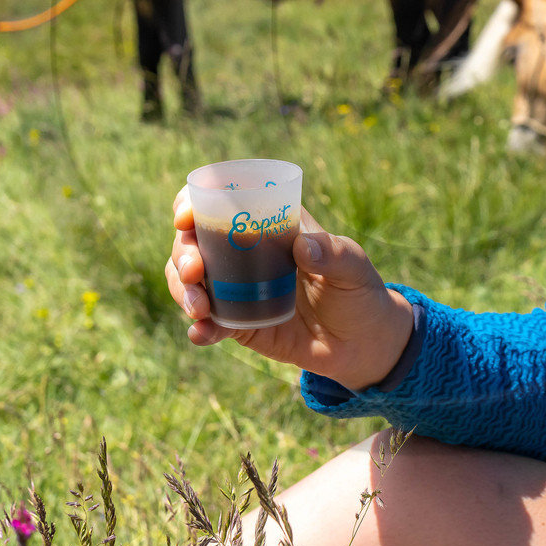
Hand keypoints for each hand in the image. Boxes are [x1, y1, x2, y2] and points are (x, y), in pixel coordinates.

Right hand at [165, 186, 414, 390]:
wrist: (362, 343)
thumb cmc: (359, 291)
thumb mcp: (353, 266)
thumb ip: (333, 252)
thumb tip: (303, 247)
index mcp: (267, 225)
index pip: (218, 202)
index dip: (192, 203)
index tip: (185, 218)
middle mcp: (243, 253)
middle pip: (193, 243)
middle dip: (183, 254)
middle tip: (194, 272)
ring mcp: (236, 290)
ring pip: (191, 282)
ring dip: (182, 290)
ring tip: (198, 309)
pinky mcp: (238, 326)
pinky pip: (209, 324)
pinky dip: (199, 328)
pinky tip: (200, 334)